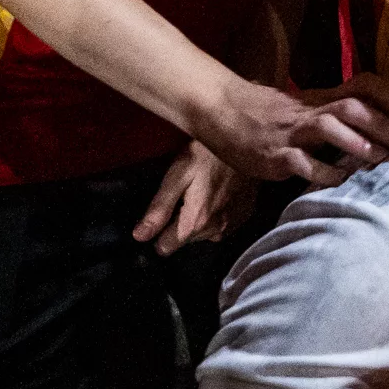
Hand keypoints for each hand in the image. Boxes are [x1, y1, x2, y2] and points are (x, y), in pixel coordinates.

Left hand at [135, 139, 253, 254]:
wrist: (249, 140)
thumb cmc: (208, 154)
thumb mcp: (178, 174)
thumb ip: (159, 208)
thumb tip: (139, 236)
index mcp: (195, 223)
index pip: (166, 248)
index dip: (157, 234)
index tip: (160, 216)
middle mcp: (216, 231)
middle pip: (186, 240)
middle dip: (181, 223)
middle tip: (184, 195)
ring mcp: (234, 224)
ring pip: (206, 233)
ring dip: (201, 219)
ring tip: (201, 192)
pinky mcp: (247, 214)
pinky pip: (224, 224)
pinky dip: (218, 214)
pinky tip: (219, 193)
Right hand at [194, 72, 388, 186]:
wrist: (221, 111)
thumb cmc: (267, 113)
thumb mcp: (303, 105)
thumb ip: (332, 111)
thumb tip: (372, 125)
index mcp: (320, 99)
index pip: (361, 85)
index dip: (386, 95)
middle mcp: (309, 112)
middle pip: (350, 106)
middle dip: (380, 122)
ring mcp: (291, 133)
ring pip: (328, 126)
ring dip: (356, 142)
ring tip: (378, 156)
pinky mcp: (275, 156)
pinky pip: (303, 163)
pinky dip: (325, 173)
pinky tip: (340, 181)